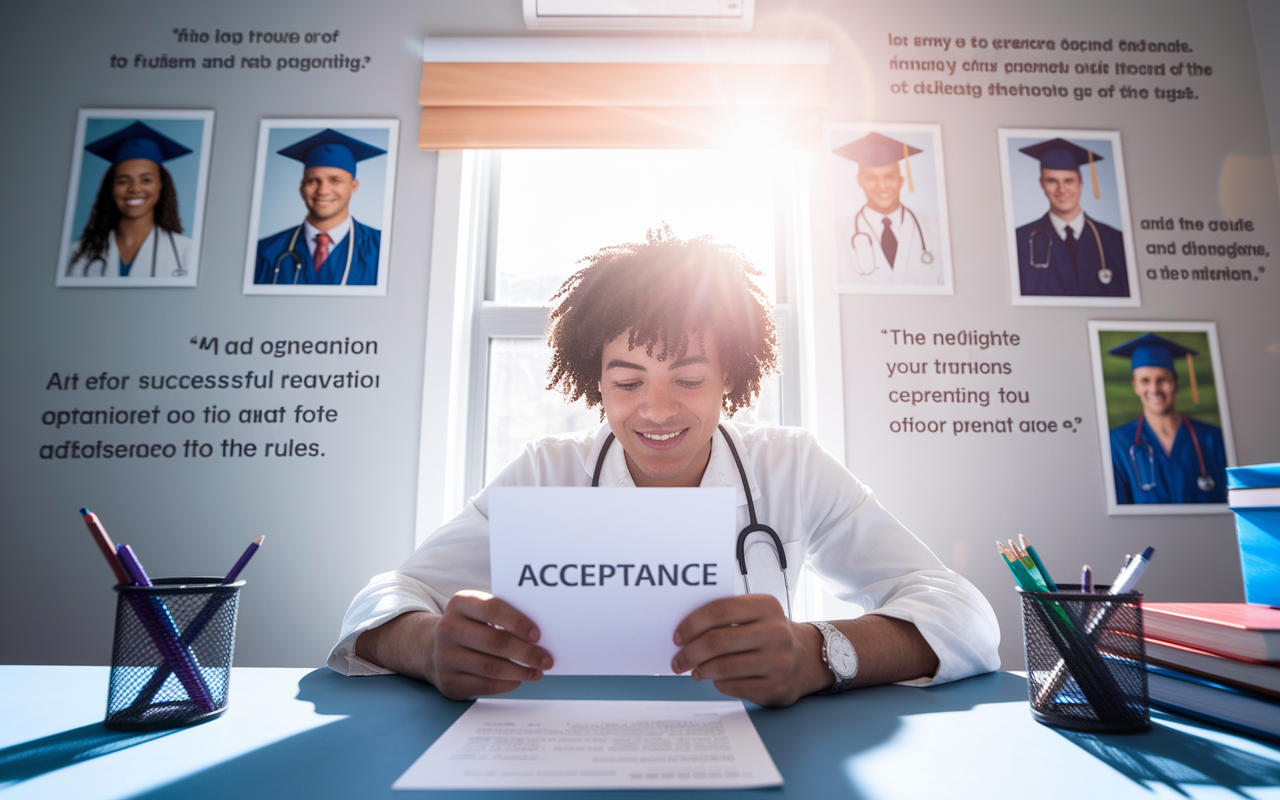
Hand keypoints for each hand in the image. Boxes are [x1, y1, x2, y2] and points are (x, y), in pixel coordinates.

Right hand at [357, 590, 552, 700]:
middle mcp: (448, 628)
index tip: (538, 635)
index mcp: (460, 603)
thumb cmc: (472, 626)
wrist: (433, 648)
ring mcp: (444, 657)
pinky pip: (484, 685)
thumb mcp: (479, 611)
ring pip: (491, 667)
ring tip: (538, 671)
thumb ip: (504, 615)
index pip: (492, 609)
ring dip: (520, 671)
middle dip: (526, 652)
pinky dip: (506, 684)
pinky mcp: (448, 681)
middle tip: (547, 659)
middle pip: (494, 642)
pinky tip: (518, 680)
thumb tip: (543, 633)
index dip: (518, 622)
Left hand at [670, 594, 828, 706]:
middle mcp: (776, 632)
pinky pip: (733, 687)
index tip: (677, 636)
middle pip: (718, 641)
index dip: (692, 624)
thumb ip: (726, 616)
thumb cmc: (768, 633)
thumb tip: (684, 632)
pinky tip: (715, 679)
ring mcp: (779, 662)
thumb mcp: (756, 614)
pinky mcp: (776, 688)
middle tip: (677, 660)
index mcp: (767, 606)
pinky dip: (717, 683)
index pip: (720, 610)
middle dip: (690, 652)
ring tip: (694, 669)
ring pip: (723, 667)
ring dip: (700, 670)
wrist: (806, 658)